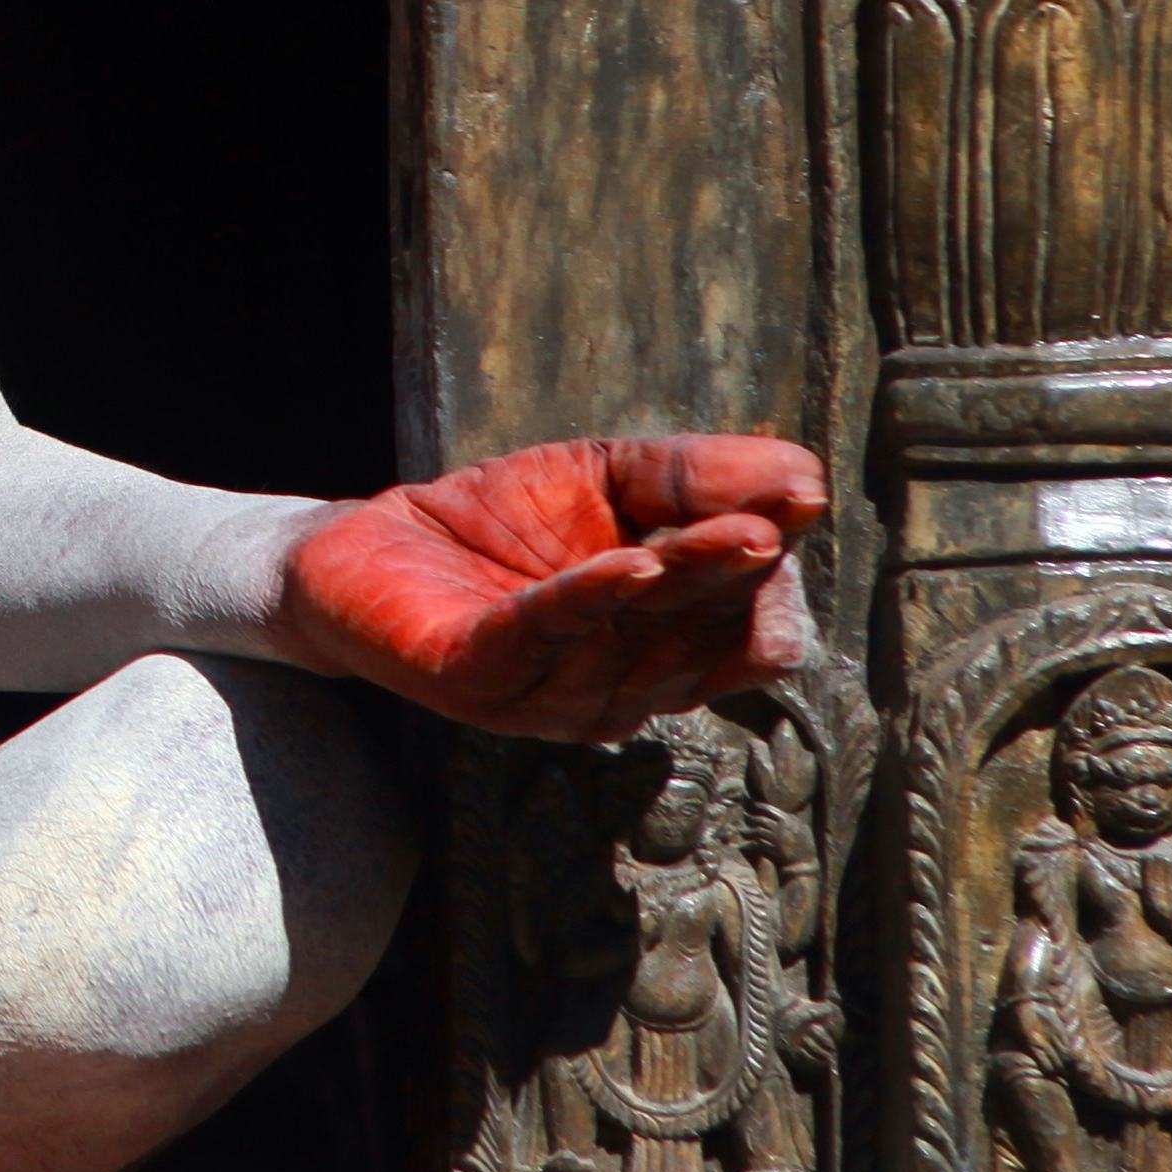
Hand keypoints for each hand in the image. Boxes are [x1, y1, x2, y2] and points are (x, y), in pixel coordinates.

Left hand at [277, 434, 825, 740]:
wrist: (366, 542)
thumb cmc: (500, 520)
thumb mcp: (612, 476)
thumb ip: (698, 477)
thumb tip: (805, 479)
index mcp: (665, 649)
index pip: (750, 630)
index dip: (771, 578)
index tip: (792, 506)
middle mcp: (621, 688)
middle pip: (702, 636)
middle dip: (735, 579)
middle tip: (769, 527)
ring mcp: (550, 695)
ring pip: (634, 643)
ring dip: (679, 585)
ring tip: (719, 533)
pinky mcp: (478, 680)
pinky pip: (544, 640)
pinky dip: (590, 601)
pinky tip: (630, 563)